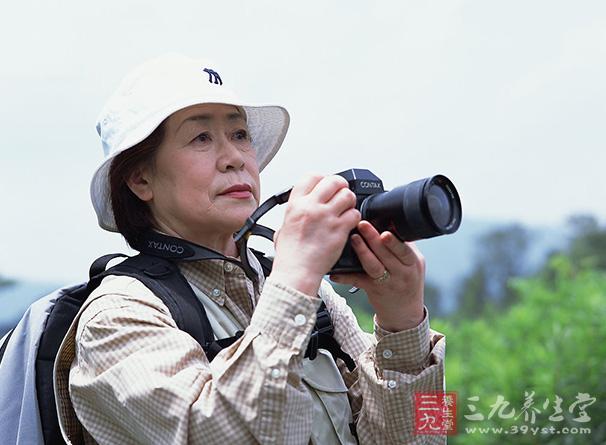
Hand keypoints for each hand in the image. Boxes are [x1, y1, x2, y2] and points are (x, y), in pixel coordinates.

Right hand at [270, 174, 360, 295]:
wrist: (297, 272)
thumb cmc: (290, 255)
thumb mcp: (283, 227)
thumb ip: (293, 215)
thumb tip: (298, 211)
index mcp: (295, 204)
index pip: (312, 176)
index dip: (322, 178)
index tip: (325, 186)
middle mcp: (311, 206)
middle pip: (333, 181)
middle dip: (340, 186)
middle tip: (341, 196)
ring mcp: (326, 217)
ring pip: (347, 195)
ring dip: (349, 201)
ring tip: (346, 210)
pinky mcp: (339, 229)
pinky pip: (355, 213)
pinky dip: (355, 218)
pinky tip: (349, 224)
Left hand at [330, 221, 424, 330]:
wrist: (405, 314)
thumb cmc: (407, 282)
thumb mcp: (413, 264)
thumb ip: (404, 245)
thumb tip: (391, 221)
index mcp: (413, 263)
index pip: (404, 250)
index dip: (394, 241)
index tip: (384, 232)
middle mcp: (402, 273)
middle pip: (387, 255)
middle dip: (374, 239)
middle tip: (362, 225)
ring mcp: (387, 283)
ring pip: (374, 266)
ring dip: (363, 252)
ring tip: (353, 239)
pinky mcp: (374, 290)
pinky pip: (358, 281)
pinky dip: (346, 276)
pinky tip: (336, 272)